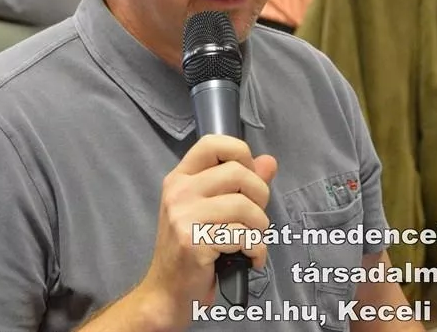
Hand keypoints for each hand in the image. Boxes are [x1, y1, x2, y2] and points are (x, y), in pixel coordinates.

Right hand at [135, 135, 276, 328]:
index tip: (247, 179)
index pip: (212, 142)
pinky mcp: (193, 243)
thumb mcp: (211, 211)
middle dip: (260, 196)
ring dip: (260, 228)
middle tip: (254, 219)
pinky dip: (257, 250)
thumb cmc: (192, 250)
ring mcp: (183, 217)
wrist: (166, 293)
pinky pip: (243, 237)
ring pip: (244, 206)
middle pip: (238, 173)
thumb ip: (241, 185)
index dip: (240, 153)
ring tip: (251, 241)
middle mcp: (178, 192)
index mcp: (180, 178)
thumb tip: (269, 162)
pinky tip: (251, 259)